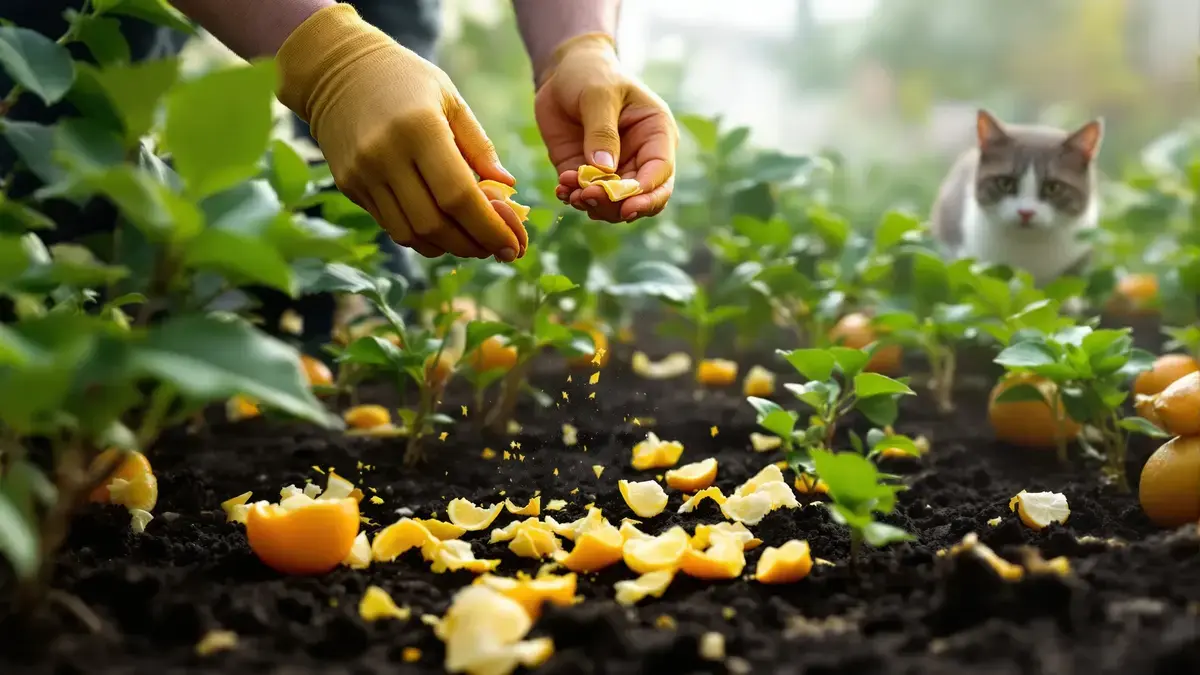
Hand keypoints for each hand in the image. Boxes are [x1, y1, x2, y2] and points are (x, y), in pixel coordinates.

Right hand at [275, 4, 526, 259]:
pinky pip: (391, 226)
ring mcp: (363, 174)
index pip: (458, 196)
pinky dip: (422, 237)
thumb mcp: (450, 99)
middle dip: (472, 245)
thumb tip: (508, 188)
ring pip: (411, 233)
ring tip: (473, 243)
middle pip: (435, 223)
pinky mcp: (348, 185)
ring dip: (448, 247)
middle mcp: (386, 155)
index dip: (489, 228)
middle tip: (497, 249)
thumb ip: (479, 146)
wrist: (336, 70)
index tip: (512, 245)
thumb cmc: (405, 80)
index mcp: (419, 129)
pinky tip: (443, 231)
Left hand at [534, 33, 676, 222]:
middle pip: (642, 196)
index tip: (626, 206)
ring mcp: (615, 169)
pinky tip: (562, 189)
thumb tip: (605, 170)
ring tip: (570, 190)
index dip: (646, 193)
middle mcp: (641, 156)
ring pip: (614, 203)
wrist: (563, 74)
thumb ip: (602, 132)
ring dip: (593, 205)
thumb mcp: (598, 94)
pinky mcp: (588, 175)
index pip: (660, 172)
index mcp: (656, 133)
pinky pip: (587, 196)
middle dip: (616, 204)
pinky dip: (574, 198)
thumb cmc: (591, 74)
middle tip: (588, 197)